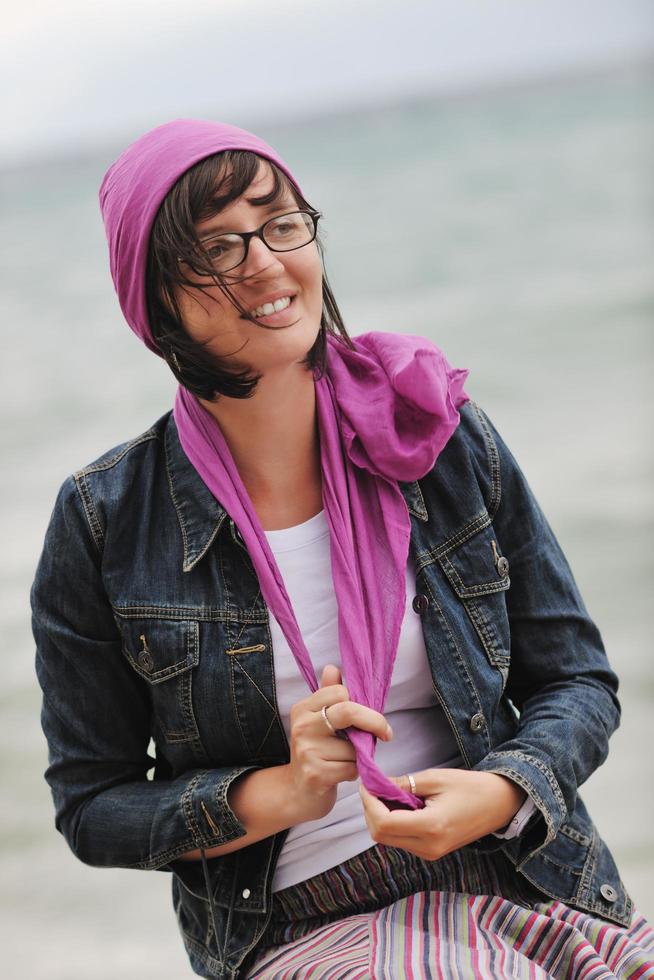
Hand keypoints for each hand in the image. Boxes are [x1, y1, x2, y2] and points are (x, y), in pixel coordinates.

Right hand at [286, 665, 392, 822]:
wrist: (297, 792)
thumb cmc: (315, 752)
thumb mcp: (318, 721)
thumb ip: (327, 694)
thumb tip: (332, 667)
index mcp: (303, 708)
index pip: (340, 692)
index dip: (361, 703)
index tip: (372, 715)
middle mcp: (302, 726)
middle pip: (349, 711)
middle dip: (374, 721)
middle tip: (386, 733)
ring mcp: (307, 751)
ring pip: (355, 746)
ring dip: (360, 755)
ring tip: (346, 760)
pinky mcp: (316, 774)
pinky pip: (352, 767)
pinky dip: (355, 771)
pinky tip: (342, 773)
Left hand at [359, 768, 526, 861]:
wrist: (499, 804)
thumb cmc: (470, 787)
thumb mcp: (435, 778)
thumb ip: (403, 783)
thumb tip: (376, 784)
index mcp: (431, 828)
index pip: (383, 823)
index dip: (369, 803)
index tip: (367, 784)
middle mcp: (428, 847)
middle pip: (381, 836)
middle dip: (371, 810)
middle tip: (373, 787)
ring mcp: (430, 853)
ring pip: (389, 839)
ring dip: (381, 817)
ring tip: (387, 793)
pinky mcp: (431, 852)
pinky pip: (402, 840)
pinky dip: (393, 823)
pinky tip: (399, 804)